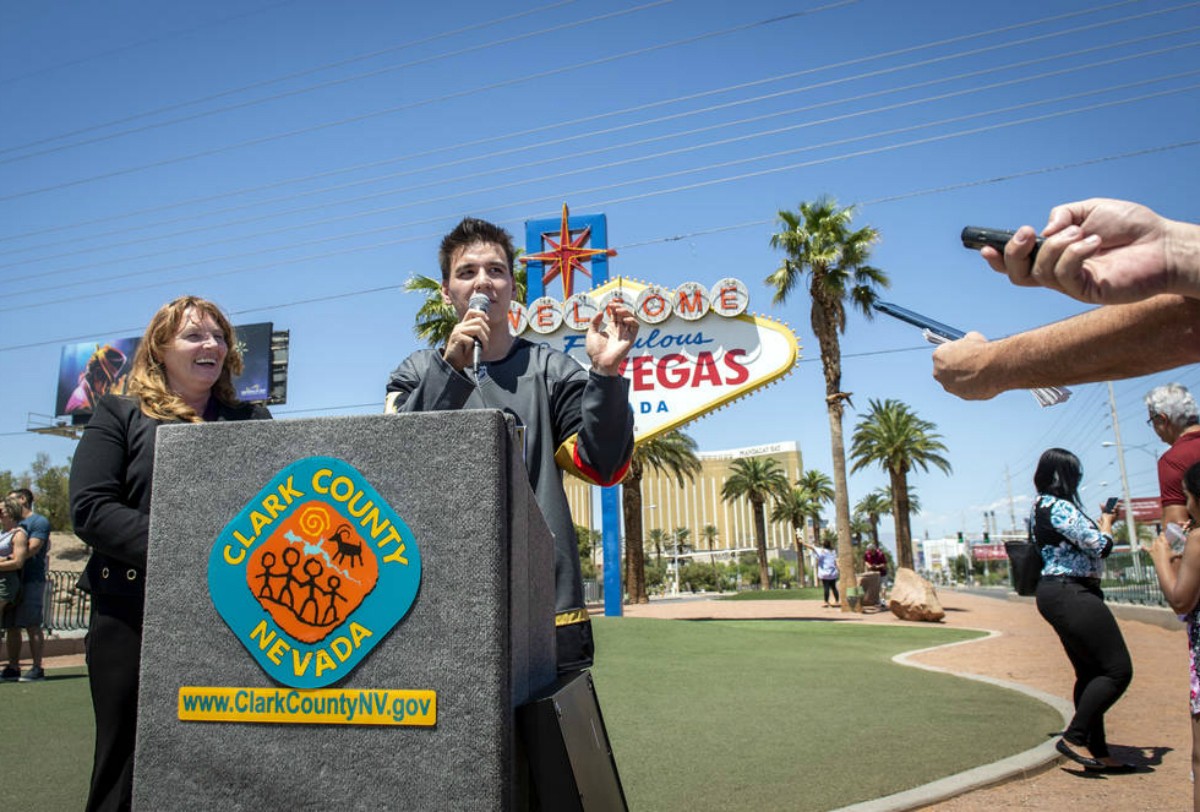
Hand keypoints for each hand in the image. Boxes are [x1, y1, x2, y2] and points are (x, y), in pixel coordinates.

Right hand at [442, 306, 489, 371]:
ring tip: (483, 348)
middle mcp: (460, 326)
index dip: (481, 314)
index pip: (472, 312)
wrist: (453, 363)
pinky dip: (472, 347)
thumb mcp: (473, 342)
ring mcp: (457, 331)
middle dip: (487, 332)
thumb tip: (488, 330)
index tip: (487, 321)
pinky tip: (468, 351)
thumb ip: (478, 334)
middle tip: (486, 343)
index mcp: (464, 325)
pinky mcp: (456, 337)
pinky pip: (471, 340)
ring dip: (484, 340)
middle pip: (479, 320)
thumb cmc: (465, 354)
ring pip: (477, 329)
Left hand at [587, 303, 638, 375]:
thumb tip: (601, 312)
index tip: (609, 303)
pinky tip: (625, 319)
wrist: (600, 362)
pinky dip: (632, 320)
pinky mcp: (630, 339)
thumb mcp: (591, 333)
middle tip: (613, 305)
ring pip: (631, 318)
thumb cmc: (595, 351)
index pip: (615, 314)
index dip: (614, 307)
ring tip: (618, 310)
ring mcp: (625, 334)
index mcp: (611, 329)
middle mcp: (619, 330)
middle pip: (623, 314)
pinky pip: (636, 327)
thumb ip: (594, 322)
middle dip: (619, 307)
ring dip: (626, 311)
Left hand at [931, 332, 999, 399]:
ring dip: (964, 378)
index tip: (962, 354)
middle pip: (945, 370)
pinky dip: (973, 386)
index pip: (942, 355)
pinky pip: (967, 390)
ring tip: (979, 372)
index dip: (954, 353)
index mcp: (938, 356)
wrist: (993, 367)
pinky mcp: (962, 396)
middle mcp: (939, 373)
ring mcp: (949, 386)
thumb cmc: (982, 351)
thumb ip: (966, 342)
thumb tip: (970, 340)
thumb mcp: (973, 338)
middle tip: (970, 363)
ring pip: (956, 382)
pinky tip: (983, 380)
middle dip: (956, 367)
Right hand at [978, 198, 1176, 304]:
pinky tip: (1095, 242)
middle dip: (1013, 253)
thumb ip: (1063, 214)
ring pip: (1041, 272)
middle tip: (1027, 233)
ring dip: (1058, 246)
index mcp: (1057, 255)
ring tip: (1083, 233)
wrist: (1165, 244)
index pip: (1020, 263)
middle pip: (1018, 275)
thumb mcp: (1091, 209)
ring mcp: (1073, 285)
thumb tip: (1043, 231)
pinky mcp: (1087, 292)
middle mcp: (1060, 273)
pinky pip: (1065, 275)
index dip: (998, 259)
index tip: (983, 248)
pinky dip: (1074, 253)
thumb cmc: (1133, 227)